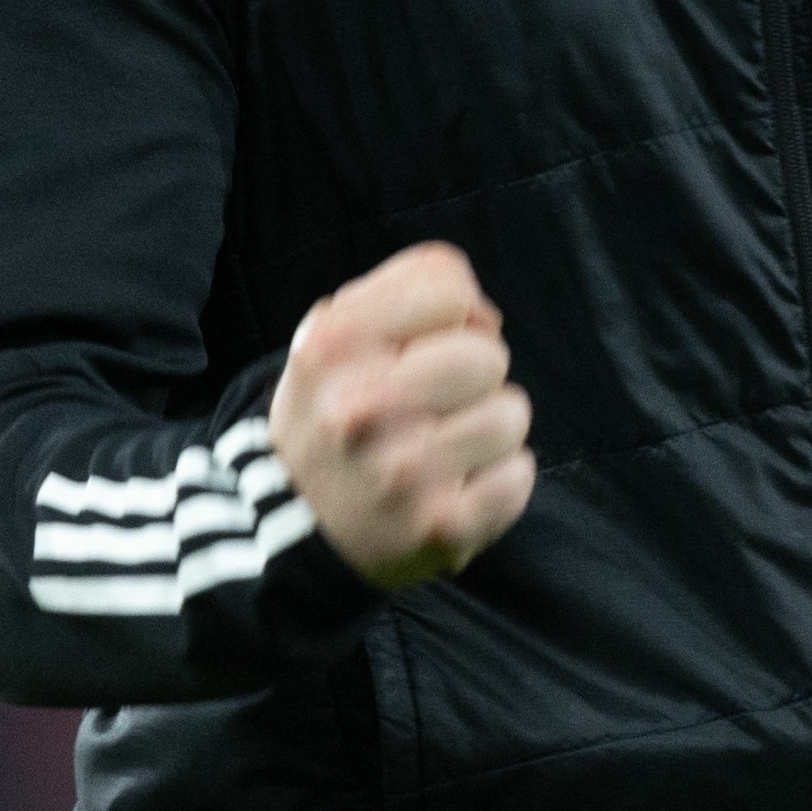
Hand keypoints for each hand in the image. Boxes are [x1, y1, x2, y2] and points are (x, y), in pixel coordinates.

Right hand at [266, 242, 536, 589]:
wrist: (292, 525)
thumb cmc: (335, 409)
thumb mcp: (337, 333)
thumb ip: (409, 290)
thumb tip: (487, 317)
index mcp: (334, 345)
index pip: (448, 284)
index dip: (452, 309)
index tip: (424, 343)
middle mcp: (361, 408)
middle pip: (487, 355)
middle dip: (472, 374)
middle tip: (434, 404)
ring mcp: (403, 473)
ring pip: (510, 415)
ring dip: (489, 429)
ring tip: (443, 447)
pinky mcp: (442, 526)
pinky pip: (518, 477)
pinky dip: (498, 480)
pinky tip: (454, 486)